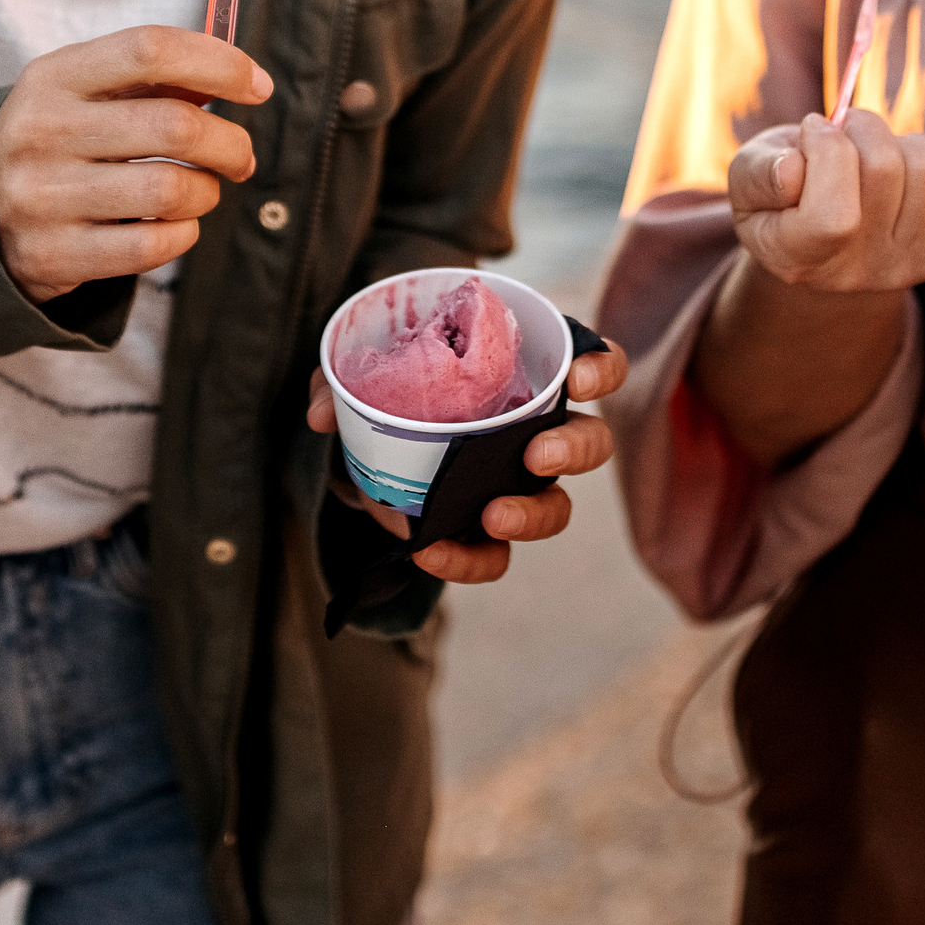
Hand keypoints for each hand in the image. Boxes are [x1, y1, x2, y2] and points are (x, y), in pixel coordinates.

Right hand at [0, 25, 269, 300]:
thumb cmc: (58, 142)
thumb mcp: (86, 93)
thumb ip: (156, 79)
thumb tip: (240, 76)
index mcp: (53, 78)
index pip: (149, 49)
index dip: (218, 63)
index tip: (256, 86)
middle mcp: (41, 132)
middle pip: (175, 126)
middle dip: (230, 143)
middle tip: (240, 156)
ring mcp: (42, 197)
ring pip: (171, 191)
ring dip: (207, 192)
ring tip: (201, 191)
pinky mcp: (53, 255)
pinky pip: (152, 245)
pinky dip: (183, 234)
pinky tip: (176, 225)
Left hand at [302, 331, 625, 583]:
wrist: (365, 452)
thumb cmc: (388, 390)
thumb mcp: (360, 373)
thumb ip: (339, 382)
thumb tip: (323, 414)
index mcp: (526, 376)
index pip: (591, 365)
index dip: (601, 368)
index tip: (579, 377)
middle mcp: (537, 431)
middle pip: (590, 443)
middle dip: (573, 450)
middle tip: (536, 455)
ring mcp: (516, 486)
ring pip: (556, 507)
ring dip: (533, 514)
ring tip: (495, 516)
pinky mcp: (484, 532)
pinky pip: (495, 557)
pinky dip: (468, 558)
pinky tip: (430, 552)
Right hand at [727, 110, 924, 294]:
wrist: (825, 235)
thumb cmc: (779, 194)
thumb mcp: (746, 179)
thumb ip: (757, 173)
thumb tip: (791, 169)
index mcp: (799, 260)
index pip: (833, 217)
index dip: (827, 153)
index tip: (812, 129)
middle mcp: (858, 274)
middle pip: (885, 171)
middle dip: (861, 125)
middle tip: (841, 129)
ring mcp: (908, 266)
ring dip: (895, 139)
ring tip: (867, 152)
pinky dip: (924, 153)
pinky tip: (898, 170)